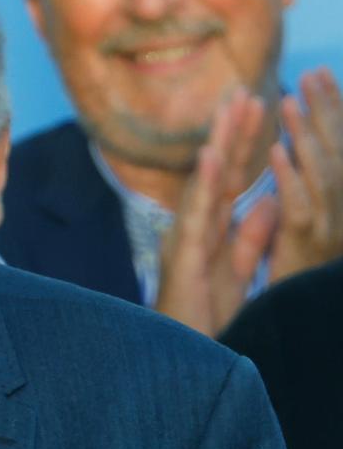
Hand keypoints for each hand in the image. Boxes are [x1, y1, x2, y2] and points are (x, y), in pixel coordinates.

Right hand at [156, 91, 275, 335]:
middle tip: (245, 90)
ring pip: (205, 183)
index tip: (258, 106)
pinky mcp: (182, 257)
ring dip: (218, 143)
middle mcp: (196, 227)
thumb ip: (251, 237)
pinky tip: (210, 156)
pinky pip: (195, 216)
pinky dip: (202, 184)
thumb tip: (266, 201)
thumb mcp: (238, 272)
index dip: (245, 143)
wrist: (184, 358)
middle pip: (218, 172)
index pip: (232, 177)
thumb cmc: (206, 321)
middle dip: (232, 131)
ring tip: (230, 108)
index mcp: (213, 230)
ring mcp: (186, 238)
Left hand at [267, 68, 342, 283]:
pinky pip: (298, 208)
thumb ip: (298, 198)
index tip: (320, 75)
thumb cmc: (296, 283)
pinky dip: (289, 177)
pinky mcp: (304, 250)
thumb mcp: (301, 237)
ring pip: (322, 175)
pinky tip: (277, 151)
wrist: (295, 331)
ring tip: (290, 100)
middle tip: (312, 72)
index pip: (338, 151)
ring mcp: (326, 232)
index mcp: (337, 208)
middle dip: (327, 111)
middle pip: (337, 154)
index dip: (332, 113)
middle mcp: (340, 216)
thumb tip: (290, 165)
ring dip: (307, 135)